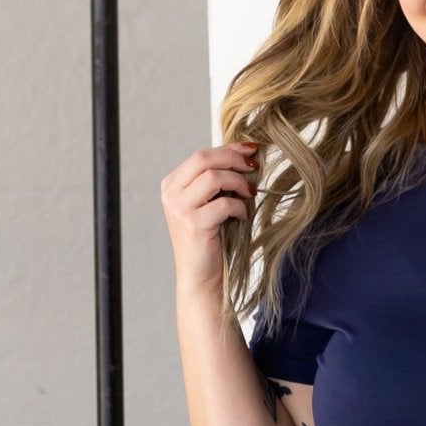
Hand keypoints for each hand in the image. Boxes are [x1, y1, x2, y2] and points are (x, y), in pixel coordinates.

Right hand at [159, 140, 256, 294]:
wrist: (200, 277)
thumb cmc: (209, 240)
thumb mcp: (207, 204)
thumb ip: (215, 181)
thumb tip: (243, 156)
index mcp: (171, 184)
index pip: (200, 155)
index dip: (227, 149)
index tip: (250, 150)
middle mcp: (171, 194)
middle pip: (204, 159)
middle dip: (233, 159)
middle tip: (253, 166)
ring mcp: (180, 209)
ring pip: (213, 177)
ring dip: (237, 182)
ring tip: (249, 193)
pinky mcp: (194, 225)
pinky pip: (223, 204)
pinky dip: (239, 206)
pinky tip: (242, 215)